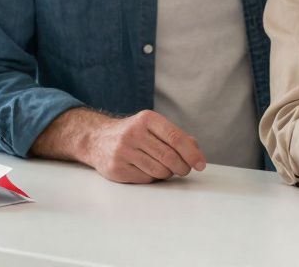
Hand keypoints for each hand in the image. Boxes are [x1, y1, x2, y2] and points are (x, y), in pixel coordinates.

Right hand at [66, 109, 206, 183]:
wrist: (97, 139)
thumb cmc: (134, 134)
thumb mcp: (153, 127)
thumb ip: (176, 136)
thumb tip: (196, 151)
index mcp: (147, 119)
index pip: (175, 138)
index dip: (192, 153)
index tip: (201, 164)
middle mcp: (133, 133)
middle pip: (169, 157)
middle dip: (183, 167)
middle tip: (185, 169)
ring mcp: (123, 152)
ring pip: (159, 170)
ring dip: (168, 173)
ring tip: (165, 168)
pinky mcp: (116, 169)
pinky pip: (146, 179)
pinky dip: (152, 178)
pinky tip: (147, 170)